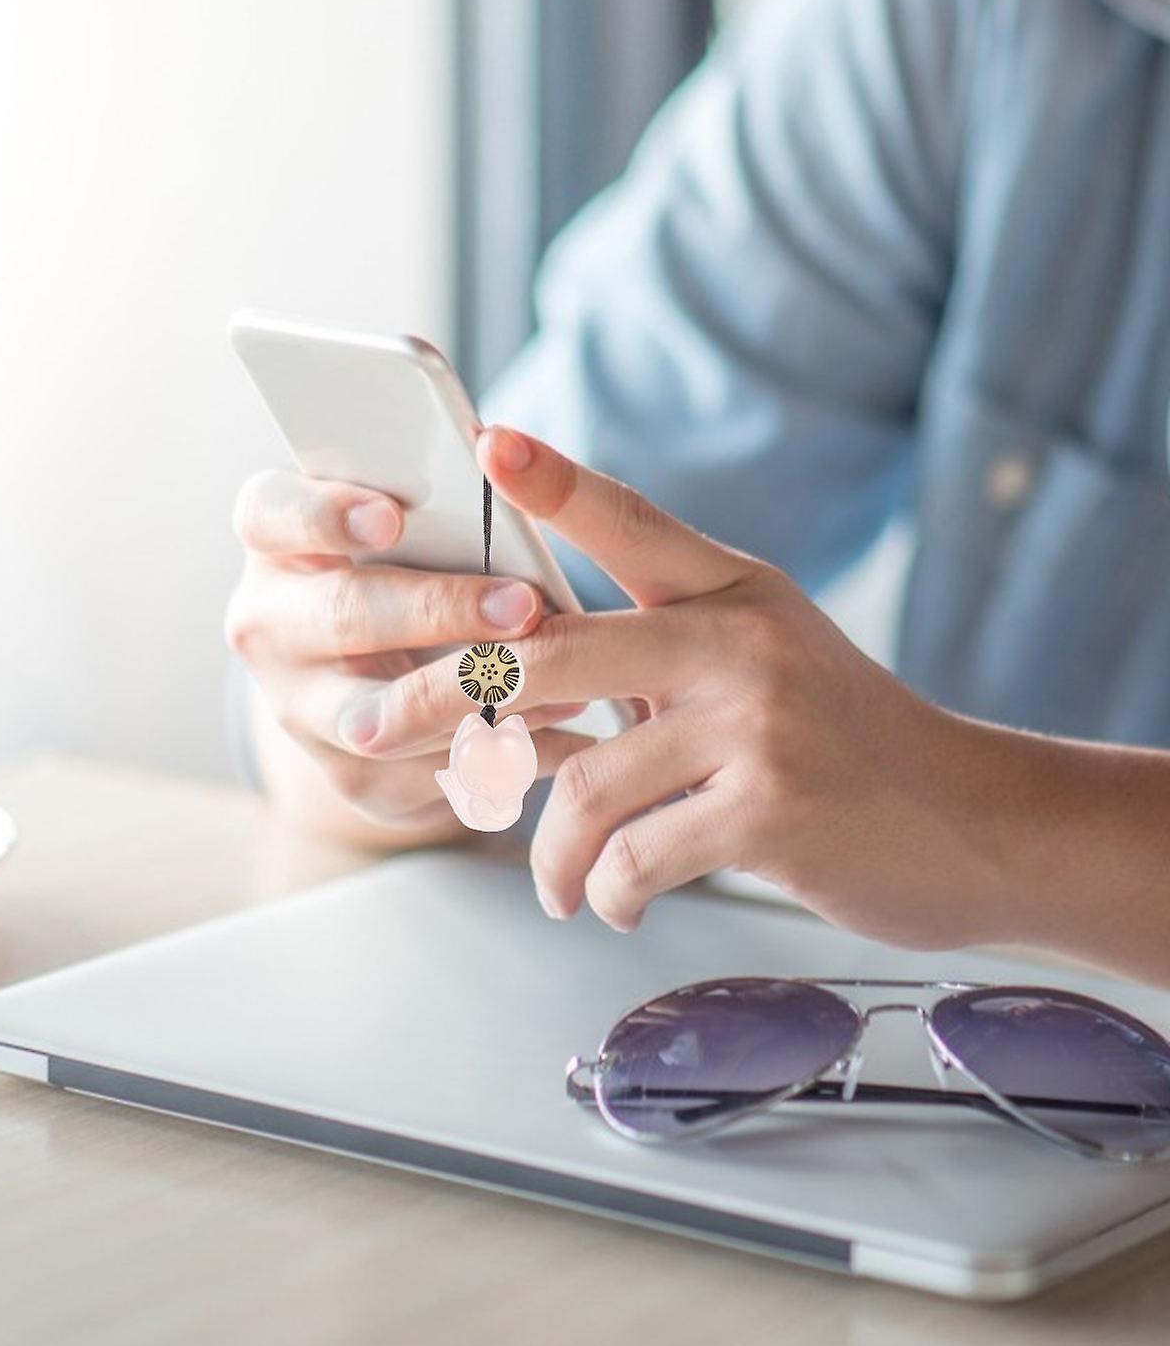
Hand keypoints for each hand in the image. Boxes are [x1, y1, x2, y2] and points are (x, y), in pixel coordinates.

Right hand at [225, 467, 593, 827]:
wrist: (381, 677)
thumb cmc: (411, 564)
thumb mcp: (409, 523)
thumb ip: (439, 501)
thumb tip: (512, 471)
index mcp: (275, 541)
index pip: (270, 514)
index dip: (325, 515)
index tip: (391, 518)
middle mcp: (269, 626)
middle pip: (341, 616)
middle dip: (439, 611)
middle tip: (523, 607)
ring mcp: (299, 710)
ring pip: (380, 716)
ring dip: (478, 701)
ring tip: (565, 684)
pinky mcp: (352, 777)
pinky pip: (428, 775)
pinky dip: (501, 757)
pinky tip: (564, 736)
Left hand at [368, 427, 1010, 943]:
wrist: (971, 824)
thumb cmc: (843, 749)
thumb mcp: (760, 669)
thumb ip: (654, 662)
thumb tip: (516, 699)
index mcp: (733, 592)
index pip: (630, 521)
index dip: (554, 480)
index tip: (486, 443)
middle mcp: (740, 639)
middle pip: (547, 652)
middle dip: (443, 697)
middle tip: (374, 728)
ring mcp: (758, 720)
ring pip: (583, 783)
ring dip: (547, 850)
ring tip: (553, 882)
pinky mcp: (771, 808)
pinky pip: (635, 857)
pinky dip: (607, 892)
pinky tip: (614, 903)